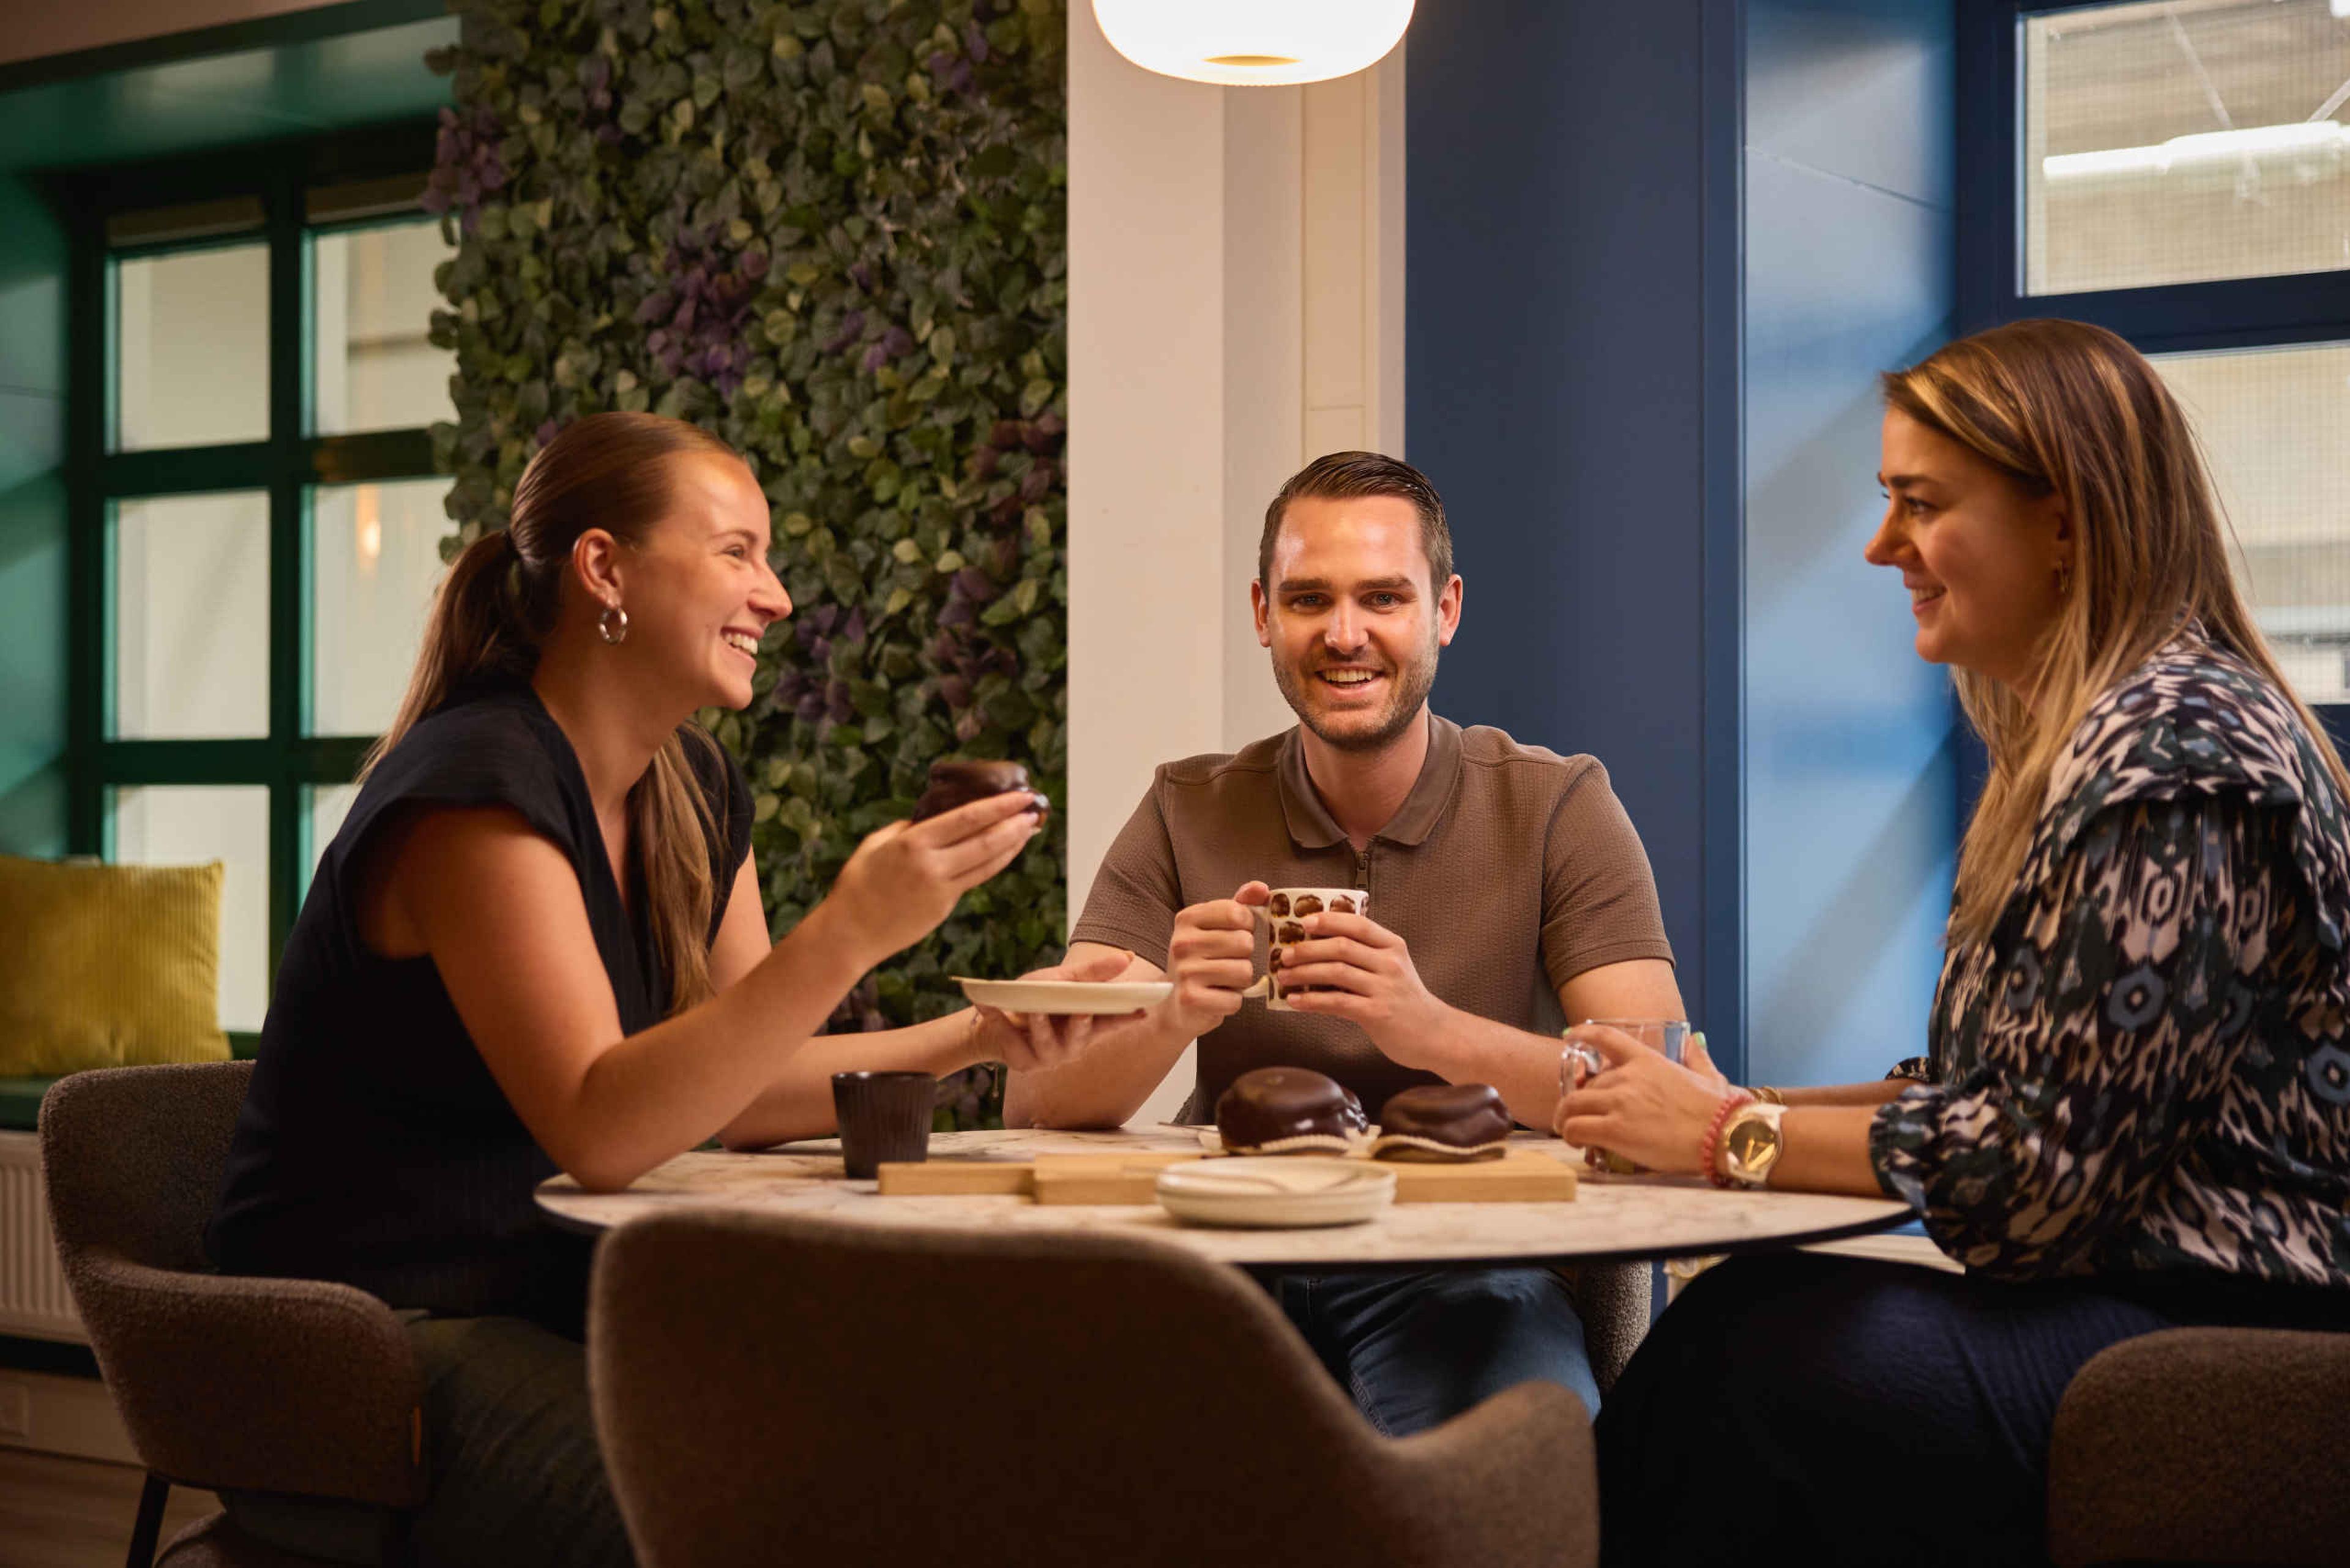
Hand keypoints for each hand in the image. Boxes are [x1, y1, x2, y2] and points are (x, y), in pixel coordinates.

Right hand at [823, 790, 1043, 961]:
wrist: (848, 932)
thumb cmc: (857, 884)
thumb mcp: (877, 843)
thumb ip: (907, 828)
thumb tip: (932, 818)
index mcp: (913, 842)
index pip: (967, 818)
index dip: (999, 806)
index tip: (1020, 795)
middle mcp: (931, 865)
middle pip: (985, 840)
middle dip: (1014, 822)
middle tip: (1035, 809)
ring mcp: (940, 888)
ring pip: (987, 862)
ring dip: (1013, 844)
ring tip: (1030, 828)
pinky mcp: (944, 907)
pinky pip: (976, 879)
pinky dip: (995, 864)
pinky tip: (1007, 853)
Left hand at [970, 947, 1142, 1072]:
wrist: (998, 1021)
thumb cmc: (1038, 1000)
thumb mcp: (1064, 981)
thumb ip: (1093, 973)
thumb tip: (1126, 956)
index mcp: (1086, 1027)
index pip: (1110, 1023)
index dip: (1126, 1019)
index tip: (1142, 1011)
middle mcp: (1071, 1046)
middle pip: (1080, 1036)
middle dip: (1081, 1025)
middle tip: (1082, 1011)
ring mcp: (1046, 1056)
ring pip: (1046, 1042)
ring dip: (1040, 1025)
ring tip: (1034, 1010)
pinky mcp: (1021, 1061)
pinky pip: (1010, 1040)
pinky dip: (999, 1022)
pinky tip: (989, 1007)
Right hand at [1163, 882, 1267, 1037]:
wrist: (1177, 1004)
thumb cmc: (1203, 960)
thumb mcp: (1218, 927)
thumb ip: (1241, 904)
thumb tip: (1262, 888)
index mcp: (1188, 918)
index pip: (1237, 912)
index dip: (1246, 926)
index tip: (1233, 935)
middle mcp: (1182, 942)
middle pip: (1244, 943)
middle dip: (1243, 957)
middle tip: (1225, 962)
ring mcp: (1184, 971)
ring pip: (1244, 971)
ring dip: (1240, 980)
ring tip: (1221, 980)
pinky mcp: (1190, 999)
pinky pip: (1235, 999)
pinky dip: (1232, 1002)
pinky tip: (1216, 997)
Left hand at [1272, 912, 1448, 1063]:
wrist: (1433, 1034)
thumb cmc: (1405, 1000)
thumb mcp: (1393, 968)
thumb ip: (1366, 954)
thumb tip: (1320, 945)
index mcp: (1393, 946)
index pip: (1358, 924)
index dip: (1329, 920)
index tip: (1303, 922)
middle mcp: (1390, 963)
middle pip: (1341, 946)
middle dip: (1307, 948)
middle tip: (1284, 954)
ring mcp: (1384, 988)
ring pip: (1336, 972)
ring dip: (1304, 972)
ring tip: (1283, 976)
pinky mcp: (1377, 1013)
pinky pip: (1337, 1002)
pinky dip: (1311, 1000)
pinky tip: (1295, 1000)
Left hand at [1552, 1024, 1735, 1175]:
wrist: (1723, 1137)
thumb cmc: (1719, 1111)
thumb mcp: (1710, 1076)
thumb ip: (1697, 1057)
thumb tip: (1695, 1040)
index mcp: (1648, 1061)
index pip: (1606, 1037)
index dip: (1582, 1034)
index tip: (1568, 1035)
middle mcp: (1628, 1078)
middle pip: (1585, 1083)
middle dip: (1579, 1098)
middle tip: (1580, 1113)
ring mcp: (1619, 1103)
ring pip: (1571, 1105)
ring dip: (1565, 1118)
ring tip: (1568, 1129)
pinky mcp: (1615, 1130)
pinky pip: (1576, 1129)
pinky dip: (1570, 1136)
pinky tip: (1578, 1143)